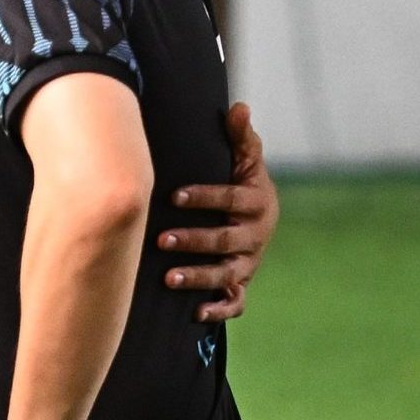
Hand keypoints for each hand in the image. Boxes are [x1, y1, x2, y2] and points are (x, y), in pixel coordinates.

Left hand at [160, 102, 277, 322]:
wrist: (251, 216)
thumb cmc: (239, 182)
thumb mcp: (243, 160)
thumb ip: (240, 137)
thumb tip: (237, 106)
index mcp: (258, 202)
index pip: (232, 199)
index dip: (205, 197)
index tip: (174, 195)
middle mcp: (255, 235)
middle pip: (226, 240)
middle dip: (194, 240)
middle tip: (161, 239)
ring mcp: (248, 262)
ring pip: (227, 274)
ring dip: (199, 277)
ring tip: (168, 277)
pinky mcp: (241, 283)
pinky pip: (235, 303)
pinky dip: (218, 310)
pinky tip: (195, 313)